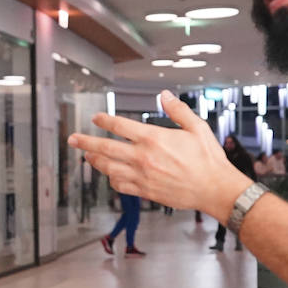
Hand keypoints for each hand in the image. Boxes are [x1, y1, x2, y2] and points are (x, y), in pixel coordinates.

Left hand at [67, 90, 250, 218]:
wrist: (215, 188)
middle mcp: (143, 157)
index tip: (96, 118)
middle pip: (105, 148)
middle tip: (73, 139)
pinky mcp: (145, 191)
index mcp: (154, 138)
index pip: (120, 126)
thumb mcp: (196, 127)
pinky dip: (111, 180)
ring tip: (87, 157)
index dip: (104, 120)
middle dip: (86, 142)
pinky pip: (120, 186)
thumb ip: (177, 110)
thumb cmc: (208, 159)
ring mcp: (142, 176)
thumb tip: (164, 95)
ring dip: (95, 162)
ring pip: (108, 168)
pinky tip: (110, 175)